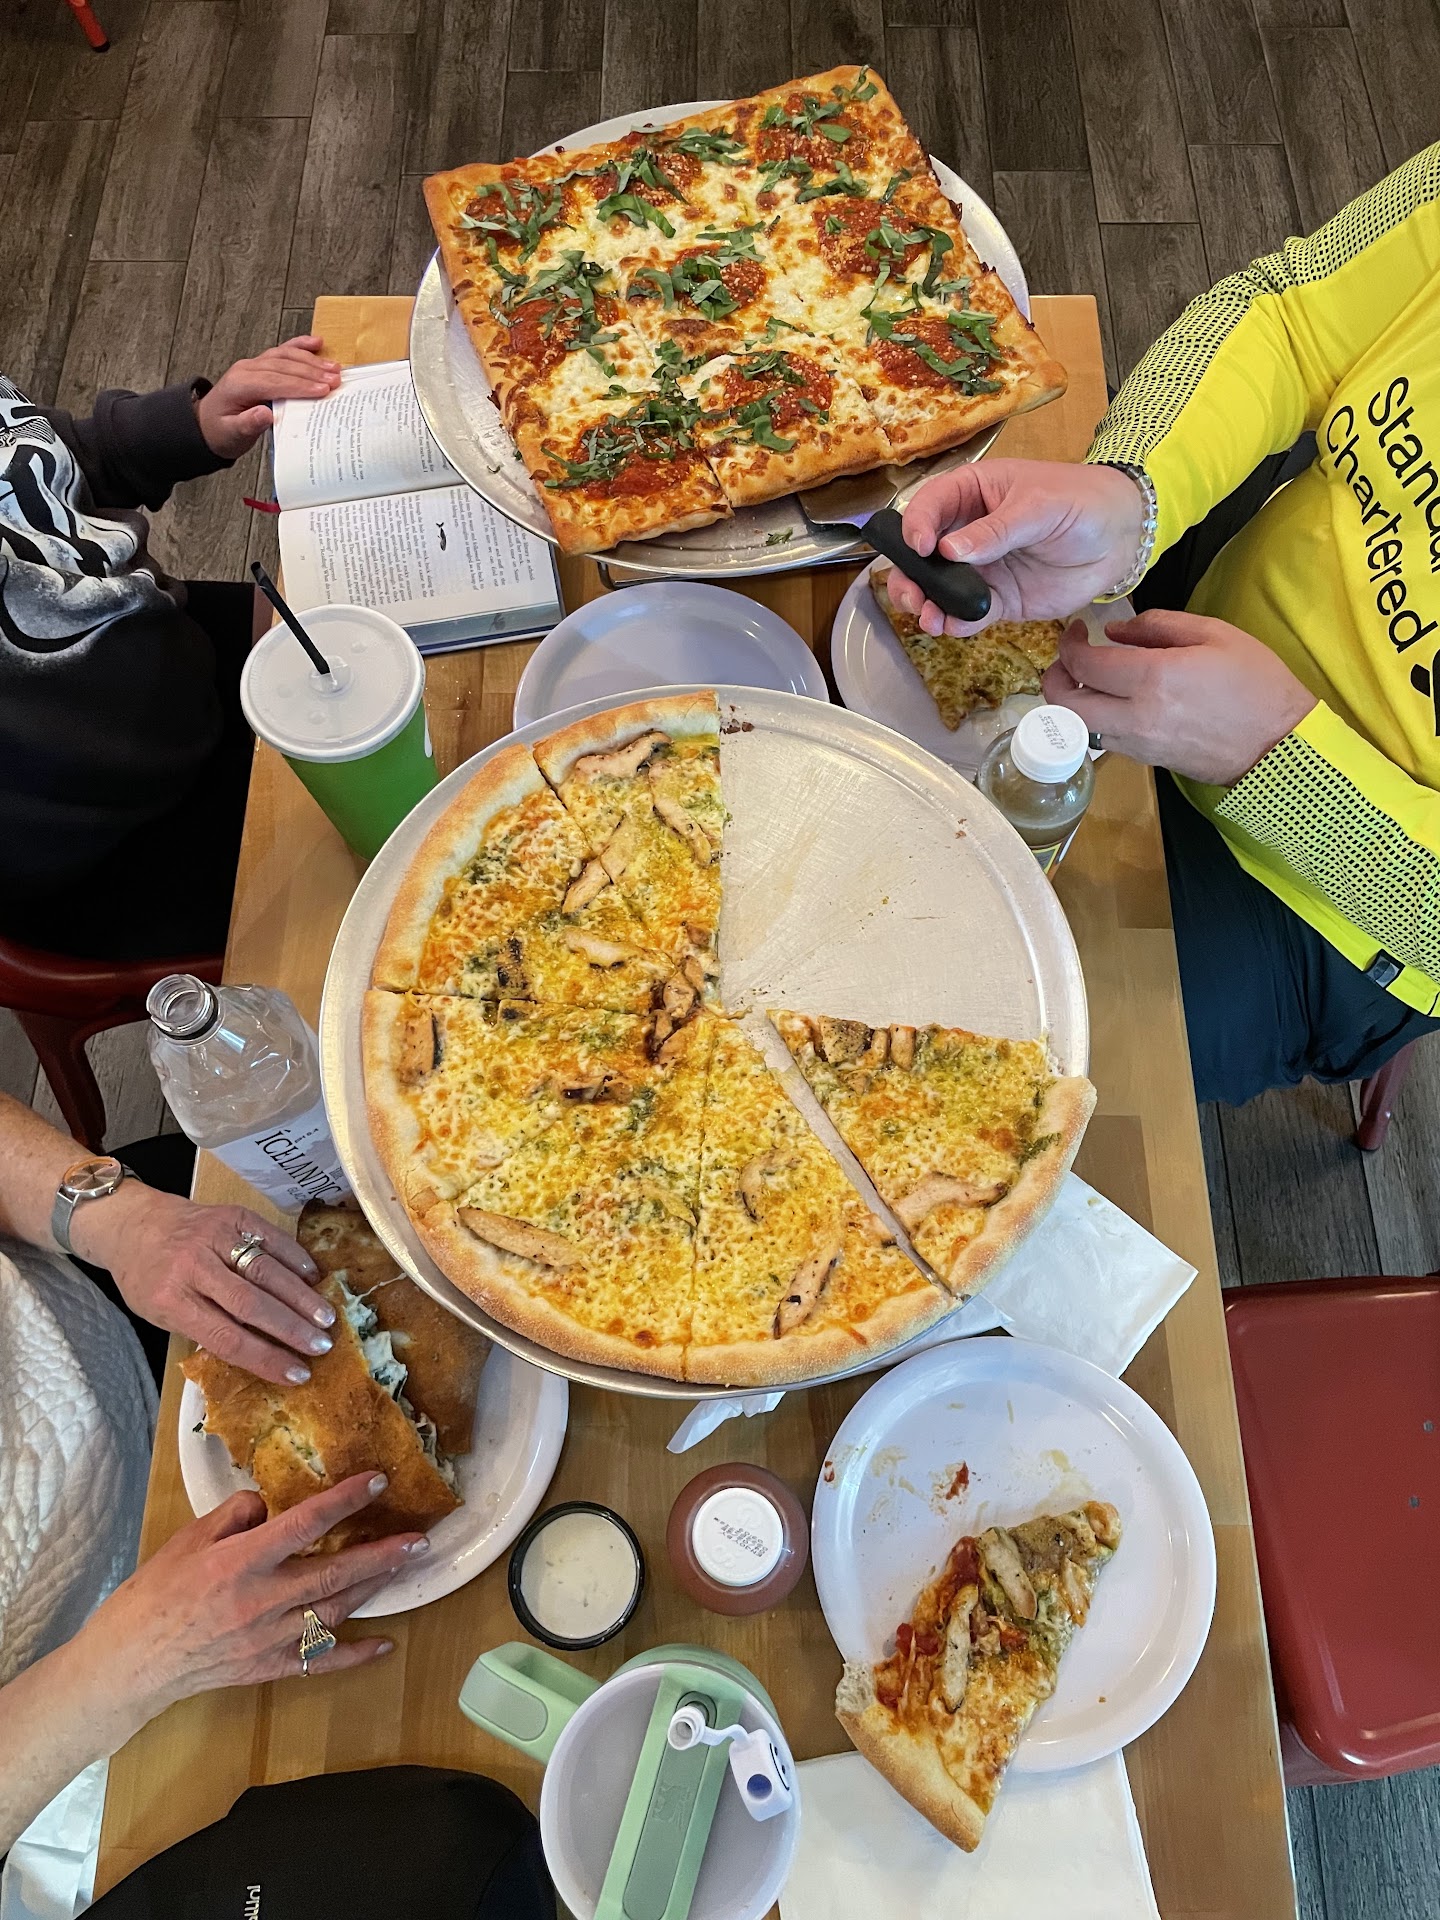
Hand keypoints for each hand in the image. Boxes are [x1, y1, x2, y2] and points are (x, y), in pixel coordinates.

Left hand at [71, 1182, 334, 1385]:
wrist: (131, 1221)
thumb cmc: (146, 1276)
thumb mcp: (160, 1312)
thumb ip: (205, 1328)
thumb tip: (261, 1348)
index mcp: (171, 1301)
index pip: (226, 1337)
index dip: (265, 1358)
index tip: (297, 1373)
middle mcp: (193, 1267)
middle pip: (250, 1304)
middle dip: (291, 1329)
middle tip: (322, 1346)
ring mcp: (214, 1237)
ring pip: (265, 1270)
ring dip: (300, 1297)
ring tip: (326, 1318)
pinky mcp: (231, 1215)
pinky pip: (270, 1237)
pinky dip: (295, 1258)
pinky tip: (314, 1277)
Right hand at [86, 1473, 422, 1715]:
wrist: (131, 1662)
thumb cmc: (156, 1593)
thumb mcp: (191, 1537)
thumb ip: (237, 1515)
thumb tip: (274, 1505)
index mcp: (241, 1562)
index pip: (304, 1523)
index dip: (345, 1500)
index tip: (378, 1482)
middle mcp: (262, 1601)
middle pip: (334, 1574)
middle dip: (381, 1556)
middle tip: (419, 1539)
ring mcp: (268, 1639)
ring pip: (335, 1612)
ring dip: (373, 1589)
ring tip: (405, 1567)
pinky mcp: (268, 1668)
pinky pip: (320, 1663)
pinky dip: (355, 1656)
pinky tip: (386, 1645)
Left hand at [194, 336, 341, 458]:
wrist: (208, 424)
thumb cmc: (221, 431)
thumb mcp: (231, 435)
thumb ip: (248, 424)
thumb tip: (265, 414)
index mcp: (239, 385)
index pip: (274, 382)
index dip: (299, 386)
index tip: (322, 390)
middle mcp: (247, 369)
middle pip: (283, 366)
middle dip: (312, 373)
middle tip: (335, 380)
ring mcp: (254, 364)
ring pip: (285, 356)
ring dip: (312, 361)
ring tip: (334, 368)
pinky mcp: (262, 364)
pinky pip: (282, 351)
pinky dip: (300, 345)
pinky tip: (317, 343)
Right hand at [889, 459, 1145, 636]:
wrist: (1121, 538)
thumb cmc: (1081, 503)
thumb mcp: (1039, 506)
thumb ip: (996, 530)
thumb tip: (950, 551)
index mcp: (972, 493)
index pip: (931, 506)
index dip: (917, 526)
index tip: (920, 549)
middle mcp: (967, 531)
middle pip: (922, 554)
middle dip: (910, 576)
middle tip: (911, 596)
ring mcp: (981, 568)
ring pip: (940, 588)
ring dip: (928, 605)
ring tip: (929, 619)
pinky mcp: (998, 599)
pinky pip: (969, 613)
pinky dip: (958, 622)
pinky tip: (954, 626)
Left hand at [1042, 608, 1316, 783]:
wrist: (1278, 745)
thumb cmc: (1255, 682)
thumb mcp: (1213, 634)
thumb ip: (1157, 626)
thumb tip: (1115, 631)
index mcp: (1153, 678)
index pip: (1084, 664)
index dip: (1068, 645)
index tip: (1075, 633)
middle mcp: (1136, 715)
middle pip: (1065, 703)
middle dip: (1053, 678)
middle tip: (1065, 660)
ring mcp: (1137, 743)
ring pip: (1079, 726)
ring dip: (1071, 702)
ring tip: (1086, 679)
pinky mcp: (1145, 760)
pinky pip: (1102, 739)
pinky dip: (1094, 719)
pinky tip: (1110, 700)